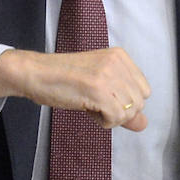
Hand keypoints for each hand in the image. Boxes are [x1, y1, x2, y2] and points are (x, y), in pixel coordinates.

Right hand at [0, 47, 150, 131]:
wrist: (36, 74)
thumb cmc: (62, 78)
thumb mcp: (99, 86)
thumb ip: (123, 104)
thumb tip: (143, 123)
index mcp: (120, 56)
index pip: (144, 90)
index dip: (124, 101)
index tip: (102, 95)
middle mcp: (117, 63)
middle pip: (139, 103)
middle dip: (119, 111)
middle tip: (94, 101)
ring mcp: (108, 76)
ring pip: (129, 112)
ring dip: (109, 117)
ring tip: (89, 103)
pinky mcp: (99, 91)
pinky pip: (115, 119)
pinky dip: (103, 121)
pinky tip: (87, 108)